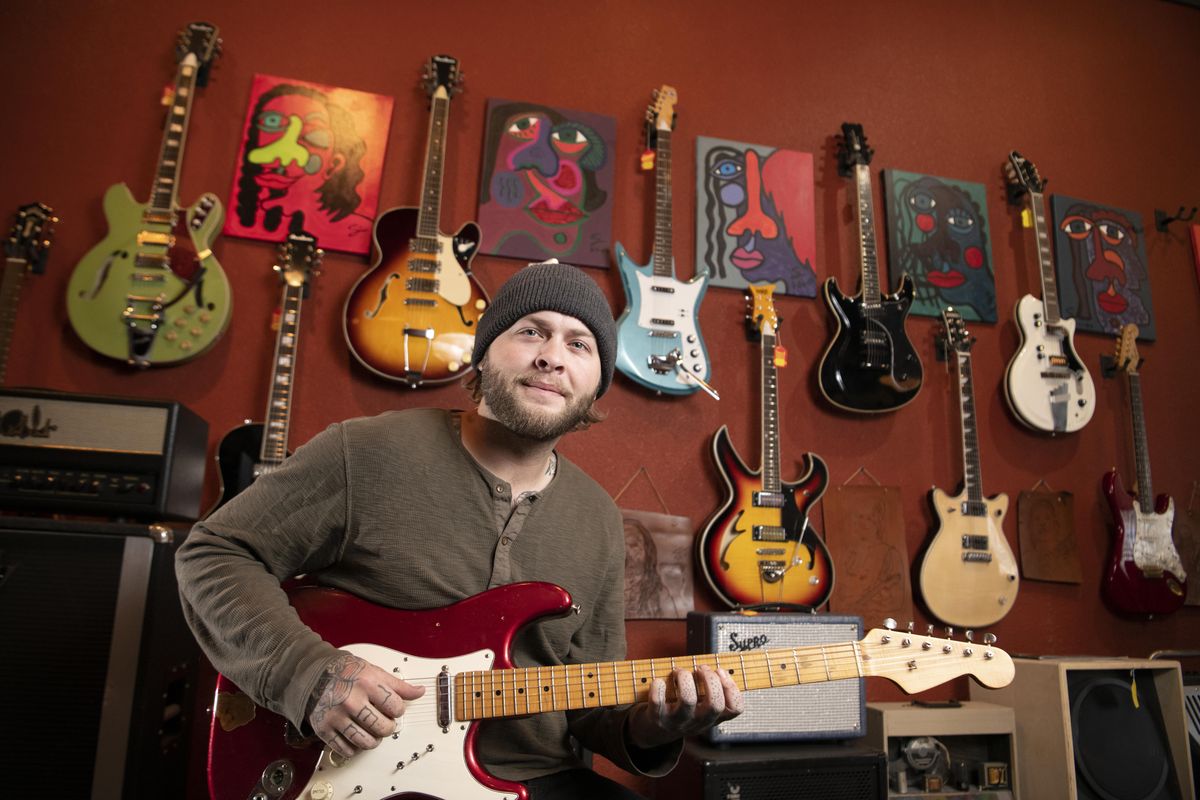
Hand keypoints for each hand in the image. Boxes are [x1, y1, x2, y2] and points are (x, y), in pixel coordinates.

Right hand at [307, 653, 424, 757]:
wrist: (316, 673)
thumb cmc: (348, 672)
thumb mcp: (375, 672)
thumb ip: (398, 685)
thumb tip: (420, 692)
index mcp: (367, 683)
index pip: (396, 707)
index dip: (398, 710)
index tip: (393, 708)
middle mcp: (351, 700)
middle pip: (383, 728)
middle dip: (388, 728)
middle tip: (384, 723)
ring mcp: (337, 715)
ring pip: (366, 742)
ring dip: (374, 742)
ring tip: (373, 734)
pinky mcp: (324, 728)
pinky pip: (346, 749)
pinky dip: (354, 749)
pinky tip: (356, 738)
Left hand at [626, 665, 743, 748]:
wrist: (655, 731)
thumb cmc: (680, 709)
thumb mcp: (700, 704)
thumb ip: (708, 688)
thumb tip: (710, 666)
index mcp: (712, 717)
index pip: (735, 709)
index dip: (732, 688)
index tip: (721, 672)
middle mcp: (698, 722)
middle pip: (714, 704)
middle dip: (710, 680)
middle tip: (701, 668)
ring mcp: (678, 722)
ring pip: (688, 700)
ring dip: (684, 678)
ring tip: (680, 672)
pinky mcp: (657, 718)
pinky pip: (658, 702)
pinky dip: (658, 687)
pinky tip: (659, 681)